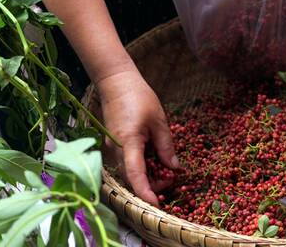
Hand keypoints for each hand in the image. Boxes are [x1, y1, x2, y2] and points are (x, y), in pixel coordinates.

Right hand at [96, 70, 178, 205]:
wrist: (116, 82)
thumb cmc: (139, 97)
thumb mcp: (159, 120)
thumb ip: (166, 146)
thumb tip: (174, 168)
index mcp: (128, 142)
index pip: (135, 175)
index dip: (146, 192)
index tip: (157, 204)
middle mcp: (116, 149)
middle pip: (132, 178)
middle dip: (151, 185)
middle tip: (171, 179)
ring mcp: (112, 147)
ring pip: (128, 172)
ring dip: (146, 177)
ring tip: (165, 170)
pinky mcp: (113, 145)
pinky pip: (126, 163)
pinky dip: (140, 167)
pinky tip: (154, 161)